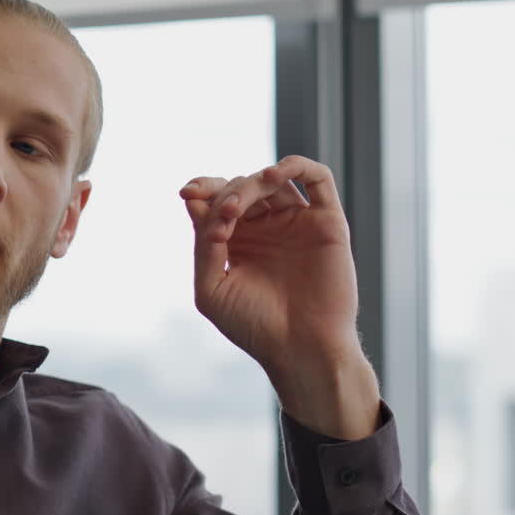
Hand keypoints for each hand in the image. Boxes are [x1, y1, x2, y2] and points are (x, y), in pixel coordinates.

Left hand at [179, 155, 378, 438]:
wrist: (301, 348)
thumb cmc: (254, 325)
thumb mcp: (211, 287)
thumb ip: (203, 245)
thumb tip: (195, 202)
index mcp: (235, 243)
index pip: (215, 202)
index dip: (202, 190)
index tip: (188, 193)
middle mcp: (265, 229)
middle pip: (240, 186)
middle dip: (225, 191)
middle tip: (223, 213)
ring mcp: (295, 223)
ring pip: (272, 180)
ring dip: (251, 182)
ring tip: (238, 204)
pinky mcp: (326, 222)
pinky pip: (317, 178)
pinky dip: (296, 166)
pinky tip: (274, 175)